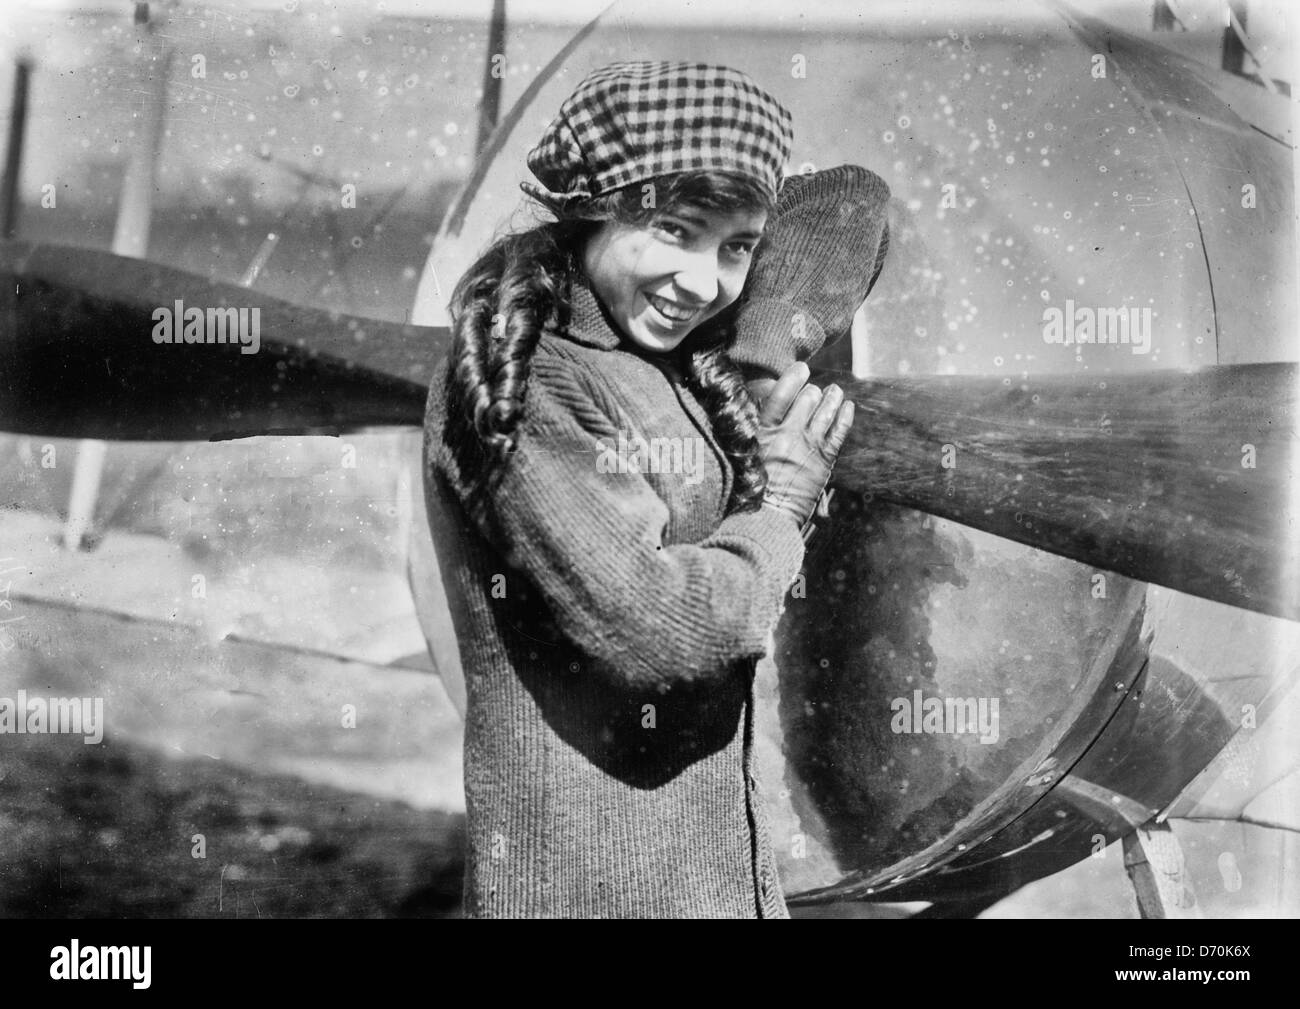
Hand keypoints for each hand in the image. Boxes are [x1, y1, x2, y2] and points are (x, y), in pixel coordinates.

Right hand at [755, 361, 853, 530]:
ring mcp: (809, 446)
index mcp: (764, 432)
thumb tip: (762, 410)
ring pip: (826, 410)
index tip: (801, 368)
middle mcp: (788, 434)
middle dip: (812, 391)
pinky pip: (840, 431)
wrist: (768, 516)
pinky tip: (848, 406)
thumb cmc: (750, 489)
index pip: (780, 393)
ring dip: (832, 397)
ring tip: (834, 390)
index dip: (794, 377)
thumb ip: (756, 432)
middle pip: (807, 399)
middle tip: (815, 390)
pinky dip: (845, 415)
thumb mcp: (745, 454)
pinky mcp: (824, 460)